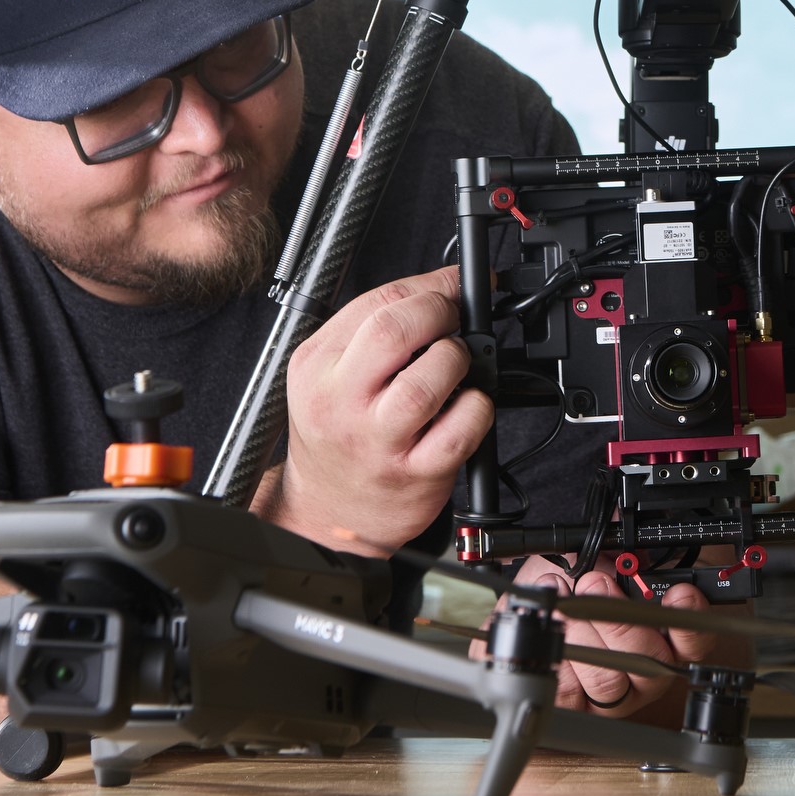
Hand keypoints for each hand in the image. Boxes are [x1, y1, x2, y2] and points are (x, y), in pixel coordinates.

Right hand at [254, 267, 489, 555]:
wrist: (327, 509)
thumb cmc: (338, 434)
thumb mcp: (331, 372)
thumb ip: (375, 327)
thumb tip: (445, 286)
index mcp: (316, 366)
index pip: (377, 303)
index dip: (430, 286)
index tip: (454, 286)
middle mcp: (341, 402)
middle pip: (395, 332)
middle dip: (439, 313)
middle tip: (451, 324)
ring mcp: (378, 441)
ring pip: (429, 380)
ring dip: (457, 360)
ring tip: (454, 367)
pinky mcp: (414, 474)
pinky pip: (460, 429)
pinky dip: (478, 407)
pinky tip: (466, 406)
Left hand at [502, 558, 724, 719]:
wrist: (531, 613)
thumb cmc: (567, 588)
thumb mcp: (595, 559)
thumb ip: (615, 553)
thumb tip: (621, 530)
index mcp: (662, 635)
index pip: (694, 639)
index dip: (692, 620)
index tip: (680, 594)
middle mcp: (644, 671)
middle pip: (652, 664)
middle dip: (619, 621)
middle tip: (595, 585)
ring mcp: (614, 695)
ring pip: (609, 681)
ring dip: (583, 634)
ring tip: (565, 606)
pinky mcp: (579, 709)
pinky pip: (573, 692)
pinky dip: (558, 655)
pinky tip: (554, 630)